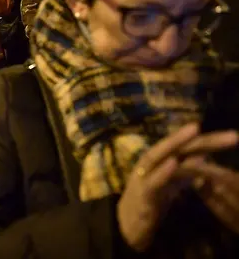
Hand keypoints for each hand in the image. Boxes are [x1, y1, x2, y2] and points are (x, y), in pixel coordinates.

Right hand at [117, 124, 238, 251]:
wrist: (128, 226)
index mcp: (161, 161)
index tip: (232, 135)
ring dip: (176, 142)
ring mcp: (144, 175)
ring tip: (195, 130)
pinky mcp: (142, 193)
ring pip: (159, 155)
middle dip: (200, 138)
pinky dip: (163, 170)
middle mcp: (151, 162)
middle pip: (176, 147)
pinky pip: (153, 180)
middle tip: (231, 135)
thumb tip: (204, 156)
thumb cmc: (151, 202)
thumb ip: (186, 171)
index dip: (209, 141)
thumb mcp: (172, 184)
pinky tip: (174, 162)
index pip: (186, 148)